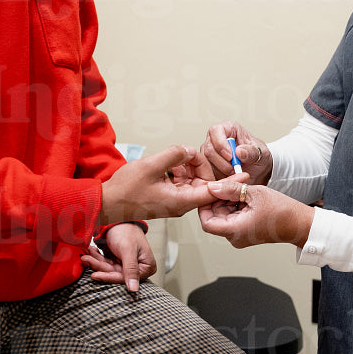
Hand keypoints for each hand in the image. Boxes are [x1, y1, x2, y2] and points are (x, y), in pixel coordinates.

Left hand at [81, 222, 155, 292]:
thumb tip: (134, 290)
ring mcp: (126, 265)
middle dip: (99, 266)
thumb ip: (130, 270)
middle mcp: (138, 268)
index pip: (125, 277)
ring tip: (85, 255)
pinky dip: (96, 257)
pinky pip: (105, 263)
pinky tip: (89, 252)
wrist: (119, 217)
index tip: (95, 275)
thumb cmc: (127, 231)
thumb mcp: (128, 250)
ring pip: (107, 268)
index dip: (109, 276)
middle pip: (115, 273)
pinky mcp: (117, 261)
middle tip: (86, 259)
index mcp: (146, 267)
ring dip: (95, 261)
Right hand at [101, 145, 231, 224]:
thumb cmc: (125, 190)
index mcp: (181, 201)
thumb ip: (173, 155)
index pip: (213, 192)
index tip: (246, 175)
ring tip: (179, 155)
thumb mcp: (151, 166)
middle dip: (202, 167)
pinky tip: (171, 161)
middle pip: (203, 184)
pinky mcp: (165, 197)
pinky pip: (180, 183)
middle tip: (193, 153)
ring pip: (191, 182)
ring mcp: (173, 201)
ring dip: (188, 167)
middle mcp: (180, 203)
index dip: (231, 182)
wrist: (106, 203)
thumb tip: (188, 149)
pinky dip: (178, 171)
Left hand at [199, 179, 313, 248]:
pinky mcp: (246, 232)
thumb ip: (230, 189)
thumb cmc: (283, 211)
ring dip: (227, 201)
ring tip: (240, 189)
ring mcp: (241, 235)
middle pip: (215, 218)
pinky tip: (245, 196)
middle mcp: (235, 237)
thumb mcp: (254, 193)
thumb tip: (213, 186)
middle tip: (228, 184)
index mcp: (235, 231)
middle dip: (218, 200)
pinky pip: (233, 218)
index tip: (209, 191)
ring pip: (224, 216)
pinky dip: (235, 206)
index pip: (206, 222)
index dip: (204, 206)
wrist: (300, 223)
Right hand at [200, 121, 272, 184]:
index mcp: (229, 129)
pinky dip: (217, 178)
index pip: (216, 131)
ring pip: (206, 162)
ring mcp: (210, 153)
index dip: (220, 144)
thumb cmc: (258, 157)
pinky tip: (229, 178)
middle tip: (234, 169)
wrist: (258, 171)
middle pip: (208, 149)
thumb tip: (239, 151)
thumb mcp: (260, 153)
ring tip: (234, 174)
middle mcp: (216, 139)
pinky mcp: (208, 166)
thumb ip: (251, 152)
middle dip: (221, 162)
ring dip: (220, 171)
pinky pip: (207, 173)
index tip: (230, 157)